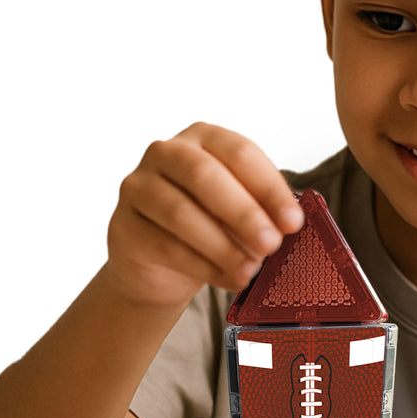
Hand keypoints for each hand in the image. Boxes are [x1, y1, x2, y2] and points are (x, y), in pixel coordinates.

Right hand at [104, 122, 303, 308]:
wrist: (159, 264)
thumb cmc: (209, 226)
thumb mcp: (239, 213)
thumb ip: (262, 212)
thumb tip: (288, 226)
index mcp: (203, 138)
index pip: (240, 153)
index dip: (269, 188)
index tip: (293, 221)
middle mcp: (166, 153)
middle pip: (205, 176)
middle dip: (244, 213)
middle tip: (272, 244)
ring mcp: (138, 186)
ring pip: (180, 213)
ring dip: (222, 245)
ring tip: (250, 270)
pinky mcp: (123, 225)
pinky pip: (165, 246)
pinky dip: (203, 266)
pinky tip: (228, 279)